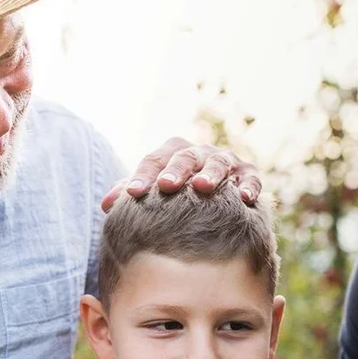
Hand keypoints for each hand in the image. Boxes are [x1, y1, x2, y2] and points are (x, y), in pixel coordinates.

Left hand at [100, 137, 261, 210]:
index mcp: (172, 153)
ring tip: (203, 187)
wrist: (213, 196)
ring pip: (218, 162)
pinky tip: (245, 199)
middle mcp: (198, 152)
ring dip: (211, 173)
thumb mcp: (153, 191)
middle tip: (166, 186)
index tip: (132, 194)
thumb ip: (130, 195)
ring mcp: (225, 161)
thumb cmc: (176, 195)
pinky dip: (248, 186)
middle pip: (185, 157)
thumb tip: (107, 206)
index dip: (143, 175)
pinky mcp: (248, 173)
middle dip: (176, 170)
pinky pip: (250, 178)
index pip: (154, 160)